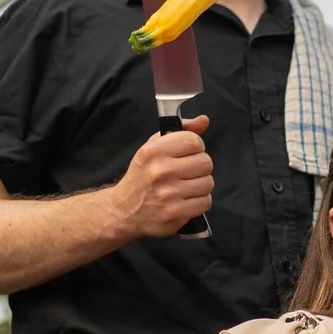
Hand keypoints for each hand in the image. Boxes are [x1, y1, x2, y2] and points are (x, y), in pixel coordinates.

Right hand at [114, 115, 214, 238]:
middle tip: (186, 172)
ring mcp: (168, 194)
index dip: (195, 147)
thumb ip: (180, 132)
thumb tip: (203, 120)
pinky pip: (205, 202)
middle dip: (199, 167)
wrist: (124, 210)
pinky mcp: (176, 213)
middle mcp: (160, 171)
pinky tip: (185, 200)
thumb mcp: (153, 148)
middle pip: (206, 162)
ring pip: (208, 183)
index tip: (188, 153)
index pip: (194, 141)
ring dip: (200, 185)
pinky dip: (199, 202)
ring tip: (185, 187)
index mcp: (153, 151)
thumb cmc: (142, 177)